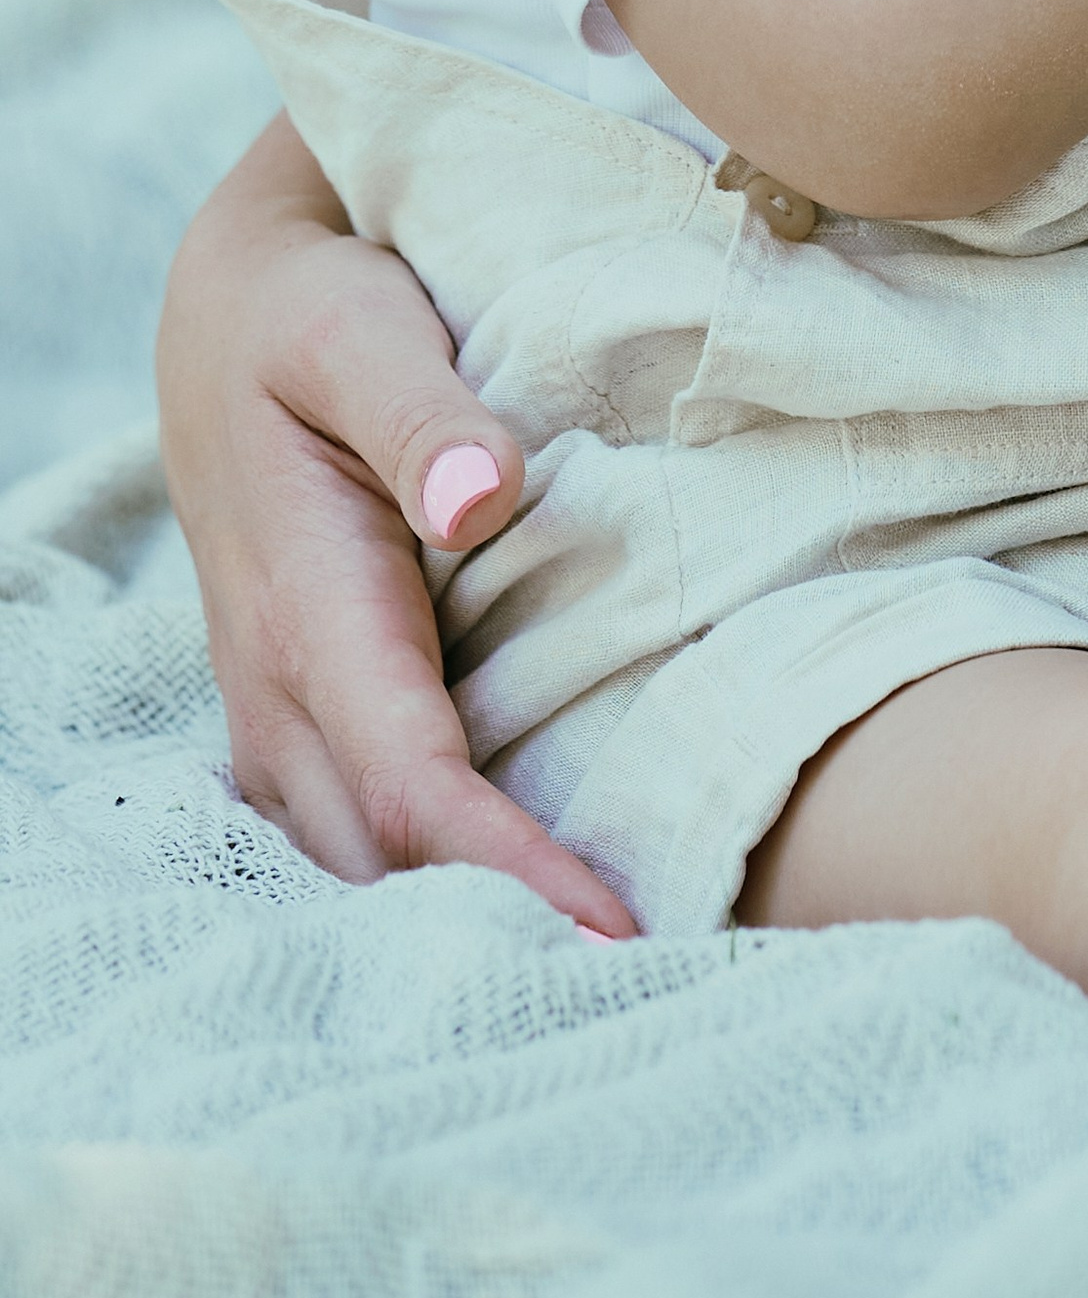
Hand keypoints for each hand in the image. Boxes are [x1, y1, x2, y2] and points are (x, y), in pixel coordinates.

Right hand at [155, 115, 634, 934]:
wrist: (228, 311)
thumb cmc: (312, 311)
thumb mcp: (360, 329)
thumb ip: (423, 414)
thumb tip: (486, 498)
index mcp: (308, 610)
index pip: (415, 783)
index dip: (511, 867)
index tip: (615, 929)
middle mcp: (283, 688)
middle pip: (389, 858)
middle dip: (500, 933)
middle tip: (650, 986)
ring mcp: (282, 710)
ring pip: (364, 862)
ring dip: (465, 920)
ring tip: (605, 971)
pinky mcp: (304, 707)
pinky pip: (358, 826)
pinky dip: (430, 878)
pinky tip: (524, 902)